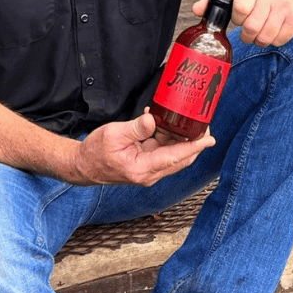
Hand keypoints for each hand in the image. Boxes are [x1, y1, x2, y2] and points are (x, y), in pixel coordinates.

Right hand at [72, 110, 214, 186]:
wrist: (83, 166)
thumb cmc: (95, 152)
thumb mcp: (113, 135)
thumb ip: (135, 128)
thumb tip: (152, 119)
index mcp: (142, 168)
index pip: (175, 157)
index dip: (194, 147)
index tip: (209, 139)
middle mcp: (149, 173)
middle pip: (180, 158)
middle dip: (194, 143)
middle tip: (204, 126)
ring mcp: (148, 170)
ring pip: (173, 154)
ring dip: (180, 139)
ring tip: (186, 120)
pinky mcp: (145, 164)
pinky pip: (162, 151)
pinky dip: (167, 138)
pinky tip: (163, 122)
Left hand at [193, 0, 292, 46]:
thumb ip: (217, 2)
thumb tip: (195, 10)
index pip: (239, 7)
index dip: (237, 18)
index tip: (239, 17)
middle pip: (252, 26)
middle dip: (246, 34)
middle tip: (248, 31)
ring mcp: (287, 4)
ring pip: (266, 36)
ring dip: (259, 39)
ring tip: (260, 32)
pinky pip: (280, 40)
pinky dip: (274, 40)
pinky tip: (273, 31)